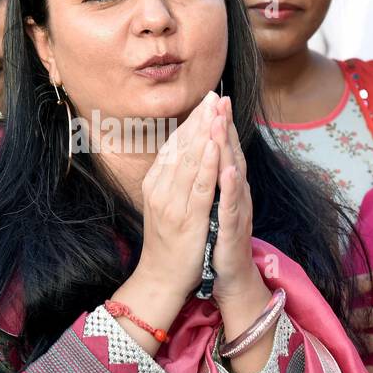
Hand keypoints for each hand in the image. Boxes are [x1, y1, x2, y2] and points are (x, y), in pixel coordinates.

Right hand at [131, 91, 222, 307]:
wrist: (161, 277)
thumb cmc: (168, 240)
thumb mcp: (165, 202)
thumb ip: (173, 177)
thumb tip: (185, 150)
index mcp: (155, 182)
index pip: (174, 144)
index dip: (192, 121)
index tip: (207, 100)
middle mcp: (160, 188)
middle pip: (181, 147)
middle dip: (200, 120)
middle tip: (215, 95)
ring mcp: (172, 203)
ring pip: (190, 162)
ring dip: (205, 134)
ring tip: (217, 111)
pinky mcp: (187, 219)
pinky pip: (199, 187)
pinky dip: (208, 165)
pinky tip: (217, 147)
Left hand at [208, 96, 261, 306]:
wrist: (229, 275)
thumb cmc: (218, 237)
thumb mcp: (212, 202)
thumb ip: (212, 177)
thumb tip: (206, 151)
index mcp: (228, 186)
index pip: (223, 149)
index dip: (220, 123)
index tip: (214, 97)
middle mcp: (236, 194)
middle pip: (230, 154)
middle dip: (224, 126)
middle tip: (219, 99)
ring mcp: (237, 211)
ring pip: (232, 175)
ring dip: (227, 148)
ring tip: (220, 123)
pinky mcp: (233, 231)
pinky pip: (231, 206)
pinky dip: (231, 188)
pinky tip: (229, 171)